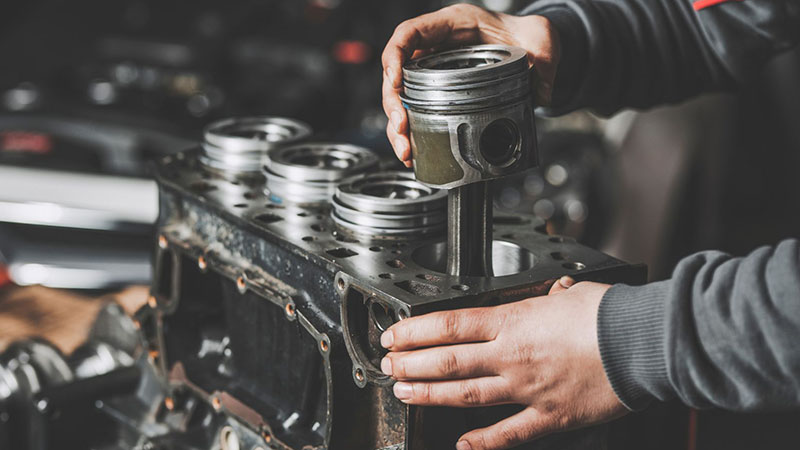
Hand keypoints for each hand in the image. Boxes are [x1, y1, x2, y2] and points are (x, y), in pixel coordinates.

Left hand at [379, 277, 625, 449]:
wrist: (643, 344)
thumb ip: (555, 297)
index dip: (415, 330)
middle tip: (389, 366)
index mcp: (515, 320)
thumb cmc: (611, 314)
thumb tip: (556, 293)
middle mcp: (512, 355)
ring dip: (431, 395)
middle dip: (411, 364)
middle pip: (448, 360)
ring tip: (405, 394)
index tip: (394, 334)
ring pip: (466, 394)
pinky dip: (483, 441)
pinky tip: (462, 445)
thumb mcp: (574, 292)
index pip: (450, 324)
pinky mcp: (549, 416)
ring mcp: (527, 388)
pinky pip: (509, 432)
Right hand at [381, 4, 559, 165]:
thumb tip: (542, 93)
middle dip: (394, 104)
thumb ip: (545, 60)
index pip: (410, 33)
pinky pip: (416, 112)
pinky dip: (412, 134)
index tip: (395, 80)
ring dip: (398, 127)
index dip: (395, 56)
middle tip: (401, 128)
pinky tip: (413, 153)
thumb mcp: (540, 38)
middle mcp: (436, 48)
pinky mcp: (437, 94)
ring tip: (406, 150)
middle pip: (398, 73)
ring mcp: (434, 72)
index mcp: (452, 25)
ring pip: (403, 99)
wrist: (532, 46)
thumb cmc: (526, 34)